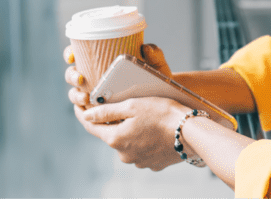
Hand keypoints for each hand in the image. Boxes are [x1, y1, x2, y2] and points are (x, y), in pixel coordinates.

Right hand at [63, 43, 174, 107]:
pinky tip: (89, 114)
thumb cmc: (157, 80)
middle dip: (72, 76)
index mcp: (104, 60)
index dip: (70, 53)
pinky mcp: (101, 111)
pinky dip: (84, 112)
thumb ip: (155, 57)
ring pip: (77, 94)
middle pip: (74, 75)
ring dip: (76, 95)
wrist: (165, 100)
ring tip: (86, 98)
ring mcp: (97, 94)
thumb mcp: (157, 68)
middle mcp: (96, 76)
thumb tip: (147, 48)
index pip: (81, 54)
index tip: (72, 56)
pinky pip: (87, 112)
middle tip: (80, 79)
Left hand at [74, 96, 191, 170]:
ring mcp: (138, 162)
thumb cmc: (163, 114)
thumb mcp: (132, 105)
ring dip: (131, 132)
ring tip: (146, 118)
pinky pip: (142, 150)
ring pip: (127, 143)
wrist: (191, 133)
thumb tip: (86, 115)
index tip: (78, 106)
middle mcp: (123, 154)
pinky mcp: (152, 164)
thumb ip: (106, 111)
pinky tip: (155, 131)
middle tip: (124, 106)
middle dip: (114, 122)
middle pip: (111, 135)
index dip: (83, 115)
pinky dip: (144, 141)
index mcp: (115, 139)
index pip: (91, 127)